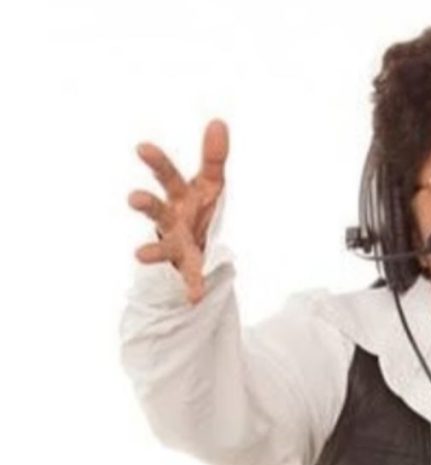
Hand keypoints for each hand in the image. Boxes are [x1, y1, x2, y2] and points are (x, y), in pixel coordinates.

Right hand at [128, 119, 228, 304]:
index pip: (167, 176)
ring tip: (139, 255)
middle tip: (133, 198)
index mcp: (178, 195)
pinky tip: (194, 298)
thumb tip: (218, 121)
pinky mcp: (186, 265)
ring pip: (162, 245)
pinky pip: (188, 276)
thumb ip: (214, 156)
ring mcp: (175, 242)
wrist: (194, 242)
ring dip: (152, 250)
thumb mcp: (210, 182)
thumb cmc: (198, 207)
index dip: (156, 162)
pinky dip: (191, 286)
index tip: (142, 147)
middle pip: (157, 209)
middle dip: (146, 203)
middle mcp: (171, 218)